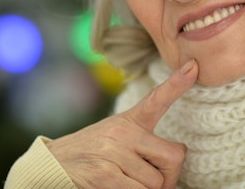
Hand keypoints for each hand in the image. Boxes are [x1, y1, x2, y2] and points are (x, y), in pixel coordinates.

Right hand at [47, 59, 198, 188]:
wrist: (51, 164)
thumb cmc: (91, 154)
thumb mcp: (115, 138)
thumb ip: (141, 144)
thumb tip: (174, 161)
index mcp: (129, 121)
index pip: (157, 99)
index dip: (177, 83)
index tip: (193, 66)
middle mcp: (123, 132)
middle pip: (173, 157)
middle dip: (169, 177)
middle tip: (154, 182)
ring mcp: (114, 152)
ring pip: (156, 183)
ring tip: (125, 183)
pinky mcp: (105, 175)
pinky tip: (115, 186)